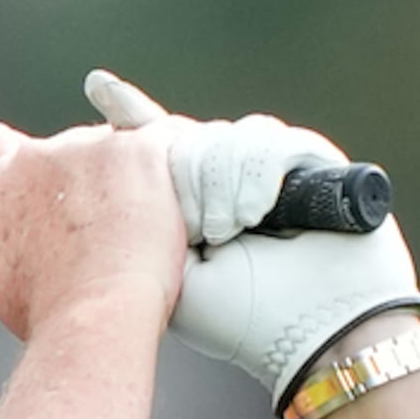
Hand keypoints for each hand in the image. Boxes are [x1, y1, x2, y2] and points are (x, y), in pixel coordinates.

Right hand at [0, 113, 189, 354]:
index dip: (17, 163)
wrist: (94, 318)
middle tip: (99, 227)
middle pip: (63, 150)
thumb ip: (7, 246)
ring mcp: (90, 148)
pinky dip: (171, 169)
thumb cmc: (54, 313)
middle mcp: (38, 158)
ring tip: (138, 234)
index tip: (37, 185)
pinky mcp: (140, 150)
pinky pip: (165, 142)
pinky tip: (174, 203)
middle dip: (83, 180)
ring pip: (115, 148)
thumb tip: (10, 246)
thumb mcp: (8, 282)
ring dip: (127, 179)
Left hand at [85, 67, 419, 397]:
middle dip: (187, 178)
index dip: (132, 115)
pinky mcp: (310, 157)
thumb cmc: (243, 318)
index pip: (159, 148)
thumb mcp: (170, 275)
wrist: (321, 331)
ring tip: (230, 232)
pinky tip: (257, 214)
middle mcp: (231, 183)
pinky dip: (258, 174)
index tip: (98, 87)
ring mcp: (270, 169)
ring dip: (223, 184)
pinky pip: (268, 138)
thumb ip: (139, 223)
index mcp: (195, 208)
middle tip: (203, 230)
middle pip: (189, 138)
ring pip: (226, 138)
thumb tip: (112, 167)